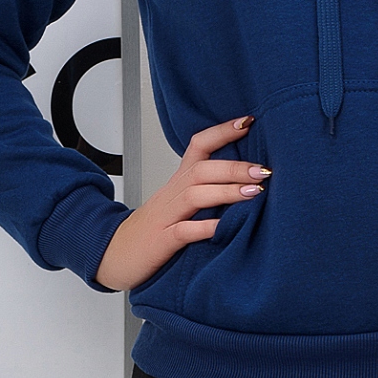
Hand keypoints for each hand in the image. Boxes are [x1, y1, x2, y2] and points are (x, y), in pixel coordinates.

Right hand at [94, 117, 267, 290]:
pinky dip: (204, 228)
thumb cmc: (152, 232)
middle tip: (264, 170)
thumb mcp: (179, 206)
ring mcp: (167, 217)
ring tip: (254, 192)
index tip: (248, 122)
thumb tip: (247, 182)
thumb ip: (206, 192)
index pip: (198, 146)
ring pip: (195, 195)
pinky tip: (222, 227)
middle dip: (234, 167)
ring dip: (226, 191)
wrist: (113, 255)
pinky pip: (183, 231)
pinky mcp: (162, 241)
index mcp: (178, 183)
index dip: (222, 132)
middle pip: (202, 170)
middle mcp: (173, 195)